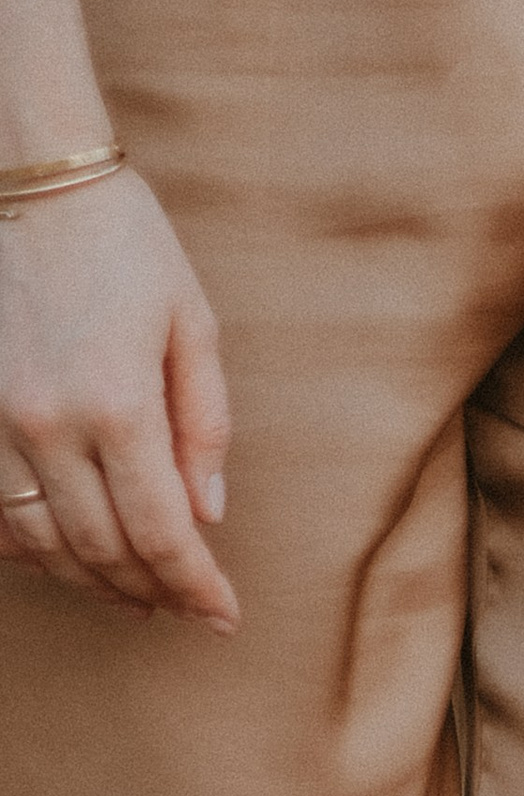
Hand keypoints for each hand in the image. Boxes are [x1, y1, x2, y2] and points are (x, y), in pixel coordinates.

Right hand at [0, 169, 235, 625]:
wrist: (29, 180)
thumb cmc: (124, 245)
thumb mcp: (192, 327)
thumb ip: (204, 428)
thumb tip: (209, 514)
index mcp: (119, 406)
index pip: (164, 534)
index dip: (196, 587)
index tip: (223, 616)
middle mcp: (49, 426)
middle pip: (102, 551)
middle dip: (150, 592)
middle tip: (185, 608)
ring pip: (41, 543)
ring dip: (91, 581)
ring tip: (133, 594)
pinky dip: (29, 548)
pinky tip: (63, 555)